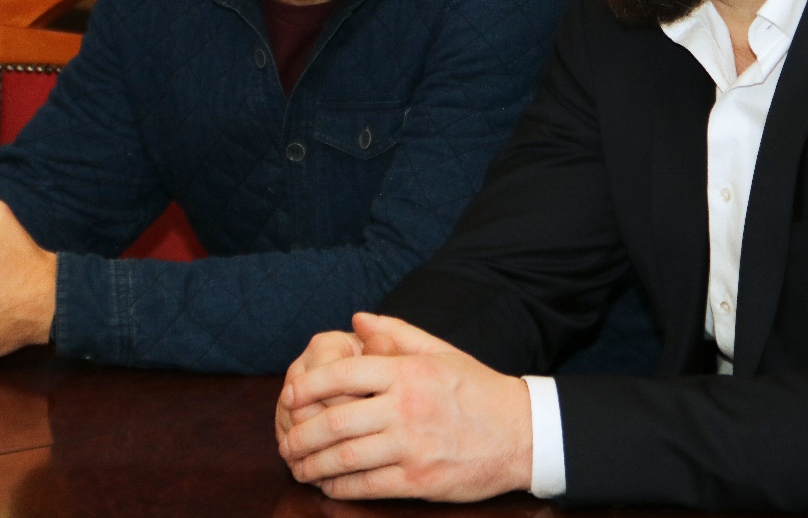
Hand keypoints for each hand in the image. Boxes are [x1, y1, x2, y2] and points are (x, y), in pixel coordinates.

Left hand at [278, 312, 532, 501]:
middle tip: (285, 441)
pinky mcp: (420, 480)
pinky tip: (328, 485)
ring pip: (345, 458)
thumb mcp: (440, 352)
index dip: (307, 386)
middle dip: (300, 434)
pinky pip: (367, 486)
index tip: (289, 395)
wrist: (522, 432)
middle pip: (335, 421)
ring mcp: (413, 446)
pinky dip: (340, 488)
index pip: (342, 374)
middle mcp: (407, 408)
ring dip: (313, 465)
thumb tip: (356, 320)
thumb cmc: (477, 390)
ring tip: (298, 466)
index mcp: (408, 372)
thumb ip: (396, 334)